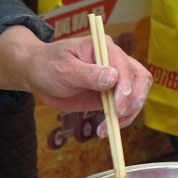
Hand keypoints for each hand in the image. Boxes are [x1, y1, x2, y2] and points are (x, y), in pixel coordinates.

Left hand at [0, 25, 149, 130]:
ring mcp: (115, 78)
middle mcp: (114, 61)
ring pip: (136, 93)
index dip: (125, 86)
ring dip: (128, 113)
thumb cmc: (48, 65)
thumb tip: (113, 79)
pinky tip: (104, 129)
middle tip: (118, 116)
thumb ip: (88, 74)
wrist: (37, 74)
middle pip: (139, 78)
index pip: (125, 65)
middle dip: (133, 99)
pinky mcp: (110, 94)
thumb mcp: (64, 69)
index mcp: (104, 47)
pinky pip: (124, 107)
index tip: (118, 106)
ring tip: (109, 128)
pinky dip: (120, 120)